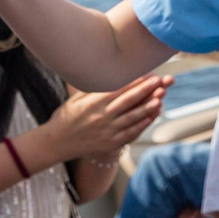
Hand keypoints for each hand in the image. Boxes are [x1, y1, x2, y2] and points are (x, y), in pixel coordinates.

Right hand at [28, 74, 168, 166]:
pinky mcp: (111, 143)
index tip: (147, 75)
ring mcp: (108, 130)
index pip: (118, 89)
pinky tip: (152, 116)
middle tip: (159, 81)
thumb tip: (107, 74)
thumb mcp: (76, 99)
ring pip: (132, 117)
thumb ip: (93, 89)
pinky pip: (130, 132)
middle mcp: (102, 116)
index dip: (135, 82)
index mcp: (93, 102)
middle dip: (145, 90)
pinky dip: (142, 124)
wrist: (57, 142)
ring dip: (148, 107)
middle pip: (128, 101)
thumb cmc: (67, 117)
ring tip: (160, 98)